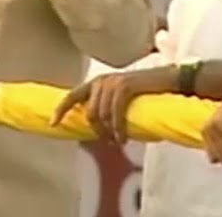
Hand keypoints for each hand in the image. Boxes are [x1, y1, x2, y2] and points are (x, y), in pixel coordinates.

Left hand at [50, 69, 173, 143]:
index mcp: (96, 82)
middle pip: (89, 113)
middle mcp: (101, 80)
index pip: (72, 95)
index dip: (60, 109)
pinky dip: (118, 129)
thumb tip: (96, 128)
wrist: (169, 79)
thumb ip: (106, 106)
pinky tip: (123, 138)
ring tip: (118, 141)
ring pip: (101, 115)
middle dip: (97, 131)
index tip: (52, 124)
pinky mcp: (125, 86)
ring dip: (109, 133)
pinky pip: (115, 114)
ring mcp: (113, 82)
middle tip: (108, 143)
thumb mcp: (120, 97)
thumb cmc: (145, 92)